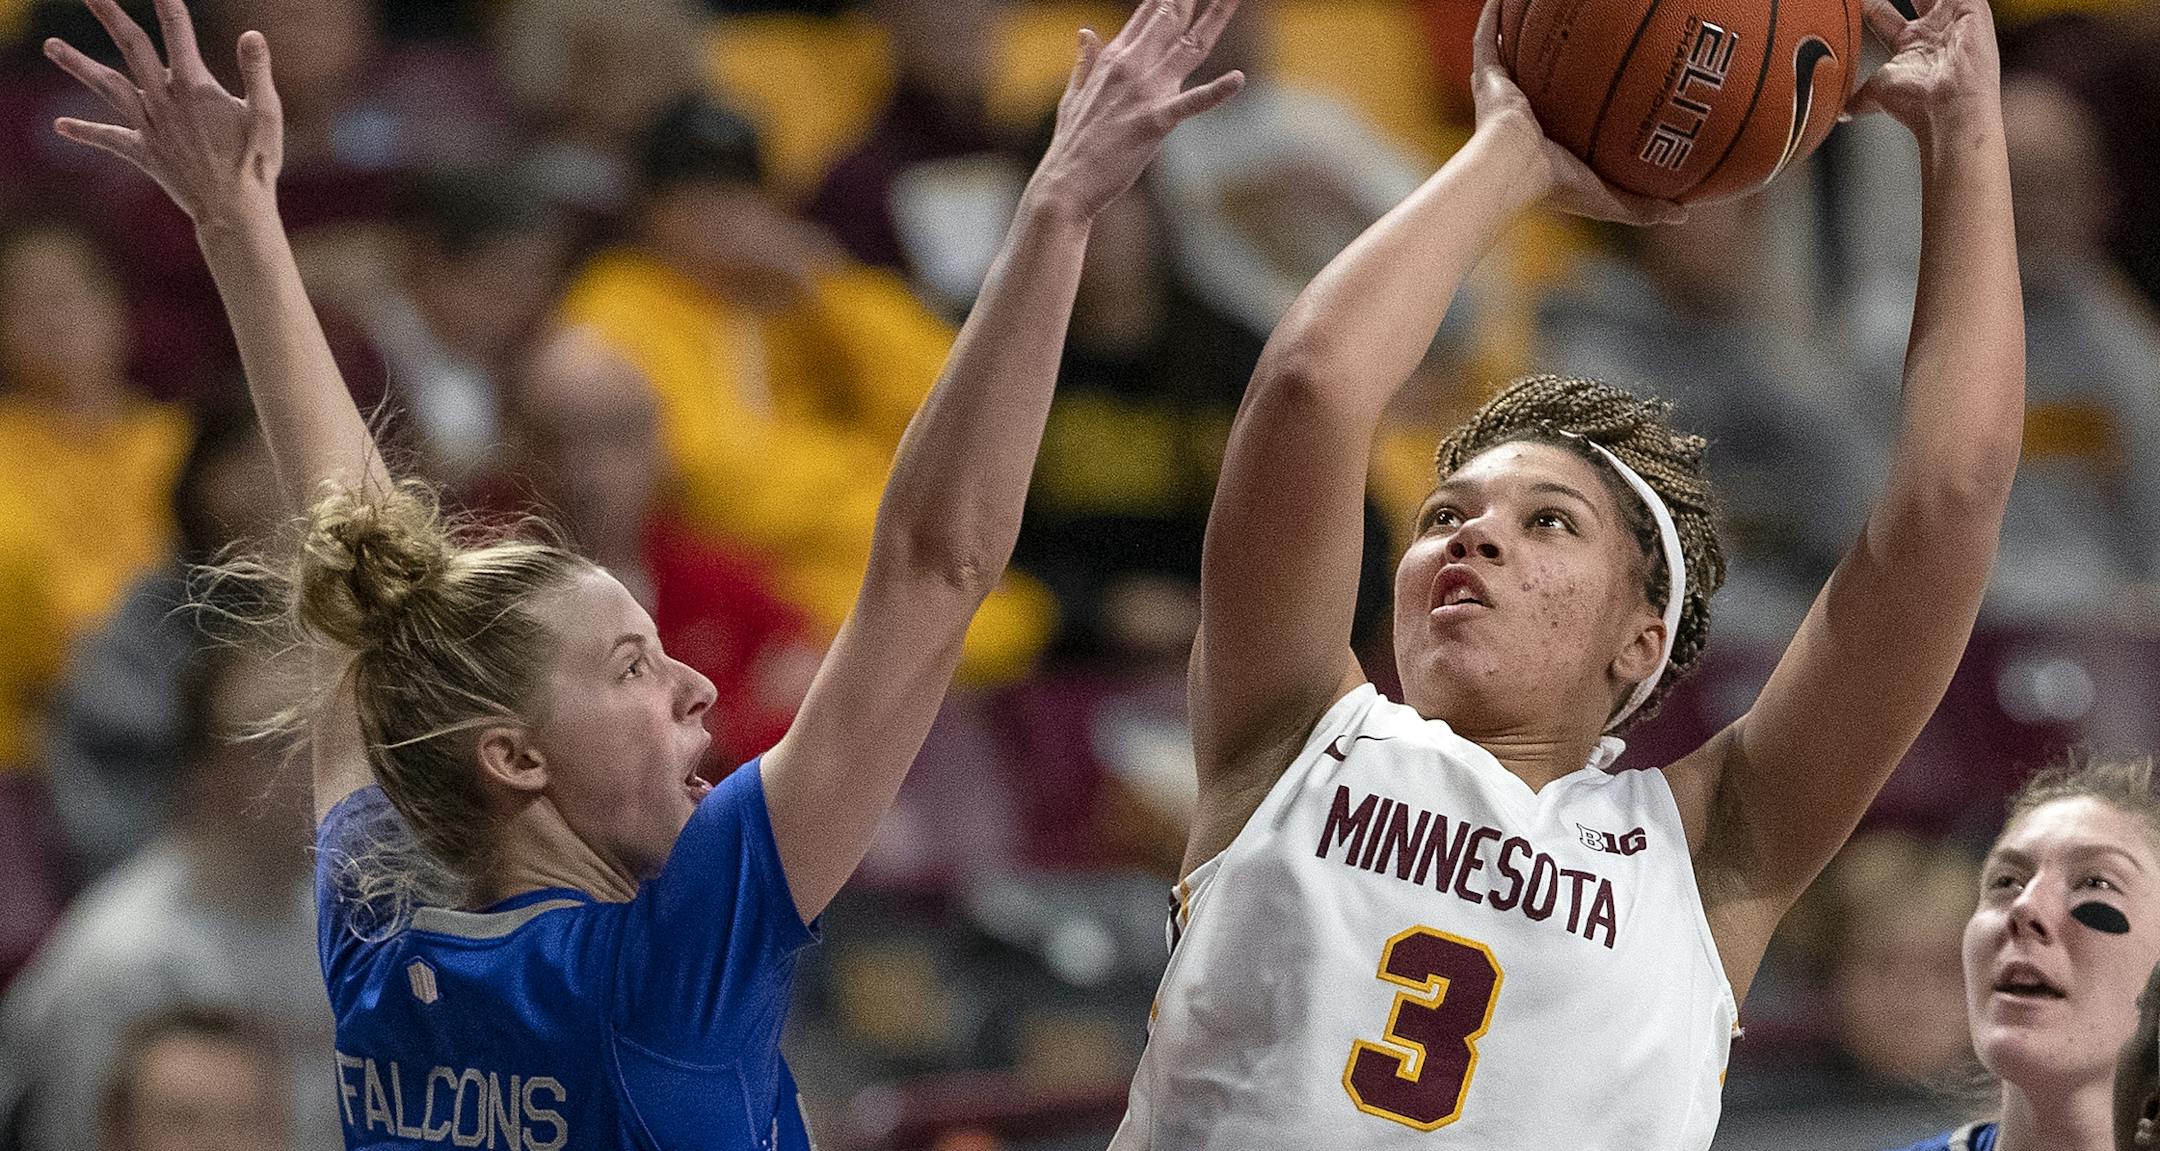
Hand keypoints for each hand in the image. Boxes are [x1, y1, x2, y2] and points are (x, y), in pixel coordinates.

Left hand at [44, 0, 282, 228]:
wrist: (233, 212)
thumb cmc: (256, 163)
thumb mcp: (267, 116)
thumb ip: (257, 73)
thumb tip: (252, 34)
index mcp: (195, 88)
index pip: (178, 32)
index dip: (168, 4)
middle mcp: (164, 101)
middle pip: (132, 47)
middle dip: (110, 15)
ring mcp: (149, 126)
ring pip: (107, 87)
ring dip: (77, 65)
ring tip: (50, 46)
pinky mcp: (143, 151)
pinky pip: (109, 139)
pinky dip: (84, 132)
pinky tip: (59, 126)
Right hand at [1028, 0, 1248, 219]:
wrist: (1064, 185)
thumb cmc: (1072, 144)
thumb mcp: (1074, 95)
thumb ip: (1084, 62)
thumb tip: (1085, 31)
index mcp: (1114, 58)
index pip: (1148, 12)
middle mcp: (1130, 66)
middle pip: (1171, 17)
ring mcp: (1144, 92)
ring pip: (1188, 45)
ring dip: (1215, 18)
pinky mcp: (1154, 122)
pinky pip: (1190, 103)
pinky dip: (1215, 92)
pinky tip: (1238, 79)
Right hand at [1466, 0, 1683, 225]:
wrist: (1513, 172)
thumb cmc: (1555, 186)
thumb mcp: (1609, 197)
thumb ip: (1644, 205)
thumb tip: (1684, 213)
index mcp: (1547, 136)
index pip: (1567, 110)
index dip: (1583, 94)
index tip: (1607, 74)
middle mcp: (1523, 110)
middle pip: (1541, 73)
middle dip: (1554, 54)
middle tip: (1580, 31)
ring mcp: (1502, 92)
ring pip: (1512, 51)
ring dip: (1521, 30)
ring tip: (1538, 5)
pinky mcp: (1486, 78)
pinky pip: (1487, 40)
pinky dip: (1493, 16)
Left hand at [1847, 0, 2002, 139]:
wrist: (1948, 108)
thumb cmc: (1916, 105)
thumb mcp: (1876, 93)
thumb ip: (1856, 97)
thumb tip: (1838, 112)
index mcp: (1910, 43)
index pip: (1880, 12)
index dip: (1867, 3)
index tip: (1847, 1)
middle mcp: (1932, 28)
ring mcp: (1953, 16)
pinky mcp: (1972, 7)